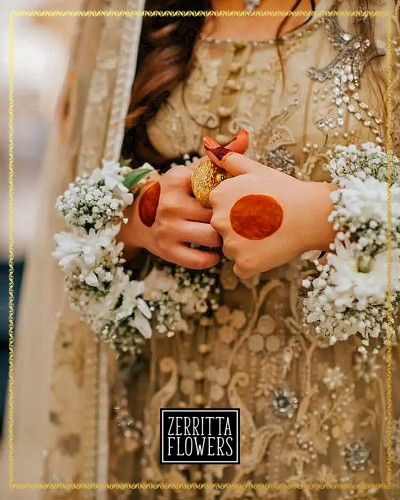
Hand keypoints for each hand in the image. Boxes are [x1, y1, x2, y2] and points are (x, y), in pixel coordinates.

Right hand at [119, 131, 248, 268]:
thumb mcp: (191, 171)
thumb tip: (245, 136)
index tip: (233, 201)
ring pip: (213, 238)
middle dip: (229, 220)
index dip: (231, 197)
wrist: (140, 217)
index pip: (218, 189)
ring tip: (224, 236)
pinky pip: (200, 260)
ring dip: (223, 240)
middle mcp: (170, 203)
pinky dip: (211, 258)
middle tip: (234, 222)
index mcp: (178, 179)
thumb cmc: (176, 193)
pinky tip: (213, 252)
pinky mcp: (166, 250)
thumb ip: (218, 158)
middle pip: (219, 214)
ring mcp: (167, 228)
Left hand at [204, 137, 336, 277]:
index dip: (237, 210)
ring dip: (245, 247)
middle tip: (263, 222)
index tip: (254, 206)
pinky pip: (242, 268)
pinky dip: (253, 263)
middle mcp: (219, 220)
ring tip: (268, 235)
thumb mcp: (256, 169)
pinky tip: (269, 250)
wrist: (312, 213)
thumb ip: (230, 159)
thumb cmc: (284, 189)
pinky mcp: (245, 264)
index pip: (217, 210)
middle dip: (238, 229)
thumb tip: (209, 147)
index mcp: (218, 196)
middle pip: (222, 231)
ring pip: (231, 250)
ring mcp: (232, 244)